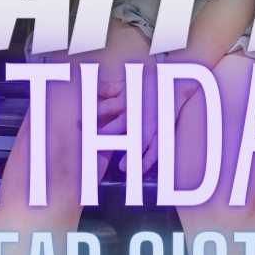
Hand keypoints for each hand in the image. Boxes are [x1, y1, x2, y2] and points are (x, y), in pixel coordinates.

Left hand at [95, 59, 194, 173]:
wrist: (176, 85)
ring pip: (139, 141)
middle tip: (92, 148)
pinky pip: (156, 147)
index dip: (90, 115)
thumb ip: (109, 89)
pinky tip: (141, 170)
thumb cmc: (149, 84)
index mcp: (125, 100)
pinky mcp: (161, 131)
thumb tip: (93, 90)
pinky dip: (149, 159)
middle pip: (118, 127)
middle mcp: (136, 113)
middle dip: (104, 137)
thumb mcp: (127, 84)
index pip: (104, 109)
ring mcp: (150, 123)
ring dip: (130, 154)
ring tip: (121, 168)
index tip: (78, 123)